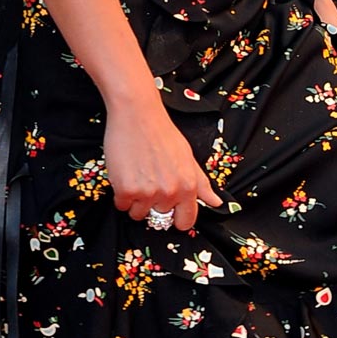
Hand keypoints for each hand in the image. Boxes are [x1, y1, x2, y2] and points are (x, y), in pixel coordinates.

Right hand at [103, 84, 221, 231]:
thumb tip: (216, 202)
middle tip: (149, 180)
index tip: (169, 212)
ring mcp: (148, 193)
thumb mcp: (188, 158)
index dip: (176, 218)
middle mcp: (170, 192)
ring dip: (135, 201)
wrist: (137, 116)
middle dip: (152, 203)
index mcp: (188, 187)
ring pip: (138, 214)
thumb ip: (202, 184)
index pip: (185, 222)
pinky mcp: (126, 190)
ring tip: (136, 177)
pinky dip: (120, 194)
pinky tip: (125, 175)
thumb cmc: (162, 133)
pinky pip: (122, 205)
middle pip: (158, 217)